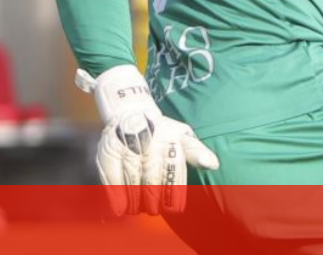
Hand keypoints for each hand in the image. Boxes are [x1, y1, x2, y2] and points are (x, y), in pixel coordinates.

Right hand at [77, 67, 218, 215]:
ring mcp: (128, 149)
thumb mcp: (181, 135)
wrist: (130, 111)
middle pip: (152, 182)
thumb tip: (214, 164)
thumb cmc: (161, 130)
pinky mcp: (108, 154)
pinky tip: (122, 207)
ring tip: (139, 209)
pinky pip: (113, 180)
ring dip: (136, 202)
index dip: (173, 195)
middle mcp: (149, 145)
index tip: (174, 209)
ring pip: (133, 184)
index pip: (173, 174)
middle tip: (154, 209)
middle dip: (154, 201)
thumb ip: (196, 151)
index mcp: (169, 141)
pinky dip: (117, 196)